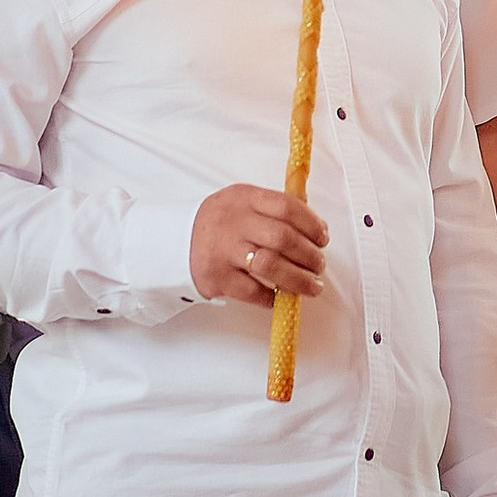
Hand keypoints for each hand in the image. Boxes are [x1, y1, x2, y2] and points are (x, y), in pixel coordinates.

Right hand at [191, 185, 328, 306]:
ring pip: (271, 266)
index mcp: (244, 198)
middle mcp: (233, 221)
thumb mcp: (242, 204)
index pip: (287, 206)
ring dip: (298, 280)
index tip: (323, 238)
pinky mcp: (215, 277)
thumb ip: (274, 211)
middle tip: (319, 266)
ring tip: (312, 286)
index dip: (312, 224)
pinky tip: (280, 298)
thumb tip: (316, 230)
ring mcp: (223, 250)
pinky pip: (252, 291)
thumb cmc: (220, 224)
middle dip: (310, 256)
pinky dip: (271, 298)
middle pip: (283, 238)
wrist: (173, 242)